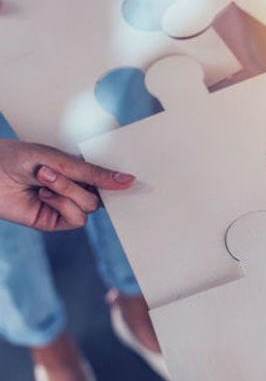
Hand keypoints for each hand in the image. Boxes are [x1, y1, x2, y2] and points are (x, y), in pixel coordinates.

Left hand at [0, 139, 133, 230]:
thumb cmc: (18, 158)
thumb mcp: (62, 161)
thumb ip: (95, 173)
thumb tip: (128, 180)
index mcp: (81, 170)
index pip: (109, 178)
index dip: (120, 181)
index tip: (133, 180)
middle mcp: (76, 188)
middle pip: (101, 196)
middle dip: (79, 183)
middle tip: (57, 170)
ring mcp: (66, 205)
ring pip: (89, 207)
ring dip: (67, 192)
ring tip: (43, 179)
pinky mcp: (55, 221)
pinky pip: (75, 219)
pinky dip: (62, 206)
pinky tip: (43, 195)